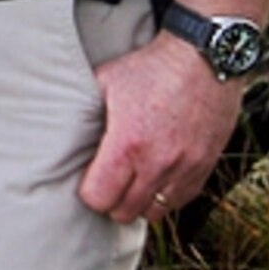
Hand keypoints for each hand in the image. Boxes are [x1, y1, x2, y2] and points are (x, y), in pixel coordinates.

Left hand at [75, 33, 241, 225]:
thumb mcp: (106, 81)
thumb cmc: (152, 67)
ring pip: (153, 212)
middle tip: (110, 183)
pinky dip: (166, 196)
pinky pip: (180, 201)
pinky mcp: (205, 166)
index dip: (90, 192)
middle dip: (112, 201)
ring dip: (139, 201)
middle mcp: (157, 162)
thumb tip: (63, 130)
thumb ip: (87, 113)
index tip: (90, 179)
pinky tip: (157, 178)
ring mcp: (184, 168)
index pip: (98, 198)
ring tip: (134, 182)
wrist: (202, 57)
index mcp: (127, 144)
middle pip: (124, 211)